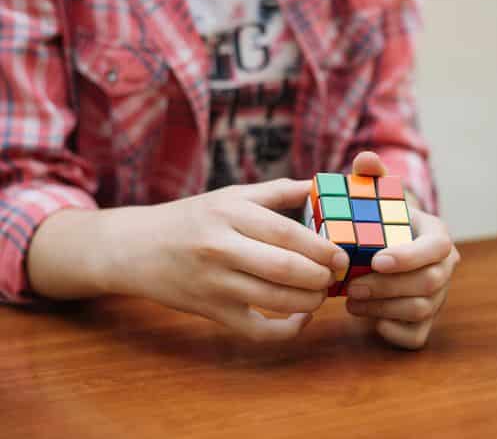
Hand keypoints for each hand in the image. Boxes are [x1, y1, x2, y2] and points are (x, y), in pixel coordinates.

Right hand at [29, 179, 348, 341]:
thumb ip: (276, 192)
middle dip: (320, 276)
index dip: (322, 248)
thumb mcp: (230, 196)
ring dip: (310, 301)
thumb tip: (318, 185)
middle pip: (285, 269)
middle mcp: (221, 248)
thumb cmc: (191, 218)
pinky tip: (300, 317)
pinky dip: (286, 330)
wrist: (136, 248)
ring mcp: (214, 283)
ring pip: (275, 301)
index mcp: (230, 214)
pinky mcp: (211, 312)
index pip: (287, 234)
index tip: (341, 256)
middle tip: (336, 276)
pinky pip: (257, 330)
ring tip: (322, 292)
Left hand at [343, 152, 459, 348]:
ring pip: (421, 310)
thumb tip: (364, 160)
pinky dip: (392, 331)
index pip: (438, 248)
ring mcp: (439, 297)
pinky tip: (370, 319)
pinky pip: (416, 336)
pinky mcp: (425, 323)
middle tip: (351, 286)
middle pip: (429, 283)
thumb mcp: (376, 198)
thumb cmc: (381, 223)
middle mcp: (444, 268)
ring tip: (350, 299)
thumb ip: (370, 177)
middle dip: (388, 287)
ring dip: (383, 307)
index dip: (410, 257)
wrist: (387, 251)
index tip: (377, 260)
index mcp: (437, 235)